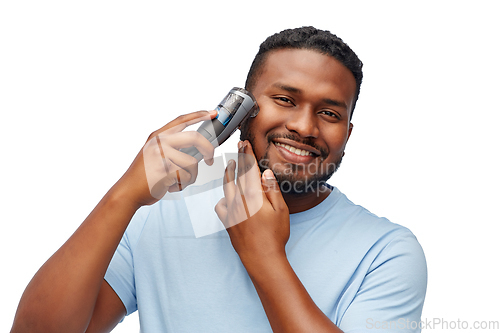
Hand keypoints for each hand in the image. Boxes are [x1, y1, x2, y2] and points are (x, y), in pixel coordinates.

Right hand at [112, 110, 216, 207]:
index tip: (212, 113)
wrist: (128, 191)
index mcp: (158, 136)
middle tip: (210, 160)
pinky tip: (171, 186)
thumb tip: (196, 148)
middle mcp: (159, 142)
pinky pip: (186, 176)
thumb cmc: (143, 176)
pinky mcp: (164, 170)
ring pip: (193, 162)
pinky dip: (183, 185)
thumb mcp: (153, 153)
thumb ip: (169, 146)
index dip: (198, 115)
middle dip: (208, 149)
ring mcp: (161, 155)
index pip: (182, 120)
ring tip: (178, 181)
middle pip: (194, 137)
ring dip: (191, 176)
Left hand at [215, 140, 289, 265]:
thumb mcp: (281, 210)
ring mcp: (231, 212)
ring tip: (230, 164)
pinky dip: (223, 198)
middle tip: (238, 147)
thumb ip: (272, 189)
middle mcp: (239, 201)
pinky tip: (228, 197)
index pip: (249, 170)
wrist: (262, 258)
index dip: (247, 155)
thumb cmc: (275, 236)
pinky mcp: (227, 222)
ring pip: (226, 187)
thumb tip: (265, 172)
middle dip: (238, 159)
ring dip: (228, 173)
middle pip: (237, 175)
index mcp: (254, 197)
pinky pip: (220, 205)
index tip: (245, 144)